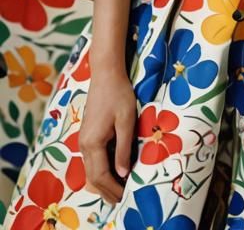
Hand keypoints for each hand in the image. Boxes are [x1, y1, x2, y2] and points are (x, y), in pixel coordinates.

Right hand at [80, 69, 136, 204]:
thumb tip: (123, 173)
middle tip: (122, 199)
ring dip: (103, 183)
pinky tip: (113, 173)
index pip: (101, 175)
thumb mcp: (126, 121)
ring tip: (119, 191)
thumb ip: (123, 148)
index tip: (126, 196)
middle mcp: (84, 145)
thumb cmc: (119, 95)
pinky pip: (92, 161)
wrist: (106, 75)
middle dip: (107, 190)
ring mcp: (84, 141)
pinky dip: (101, 171)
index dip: (113, 188)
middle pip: (93, 177)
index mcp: (92, 143)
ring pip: (90, 170)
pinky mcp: (87, 136)